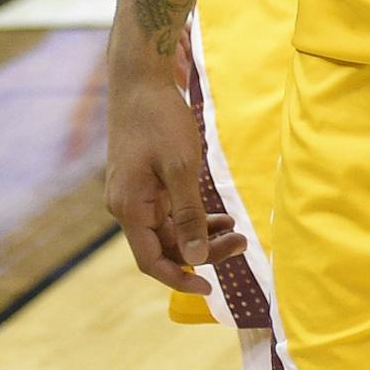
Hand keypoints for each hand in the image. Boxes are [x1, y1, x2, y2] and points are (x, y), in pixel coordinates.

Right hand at [106, 59, 246, 293]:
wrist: (140, 79)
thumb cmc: (159, 119)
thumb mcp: (181, 167)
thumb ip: (189, 215)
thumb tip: (196, 260)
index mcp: (129, 207)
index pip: (152, 261)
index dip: (180, 279)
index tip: (211, 290)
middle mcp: (127, 206)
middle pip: (165, 247)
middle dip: (203, 251)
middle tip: (242, 243)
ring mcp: (135, 193)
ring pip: (170, 230)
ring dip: (202, 234)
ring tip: (238, 229)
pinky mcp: (145, 181)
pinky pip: (170, 211)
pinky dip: (194, 215)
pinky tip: (221, 214)